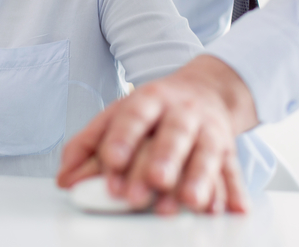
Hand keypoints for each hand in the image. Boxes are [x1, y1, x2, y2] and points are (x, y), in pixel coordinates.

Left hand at [56, 55, 258, 213]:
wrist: (207, 89)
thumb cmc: (155, 110)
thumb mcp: (118, 114)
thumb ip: (88, 144)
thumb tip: (65, 179)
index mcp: (150, 100)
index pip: (134, 116)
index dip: (123, 139)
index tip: (111, 162)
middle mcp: (182, 113)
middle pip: (173, 135)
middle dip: (161, 161)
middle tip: (146, 188)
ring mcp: (208, 131)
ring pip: (206, 154)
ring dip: (198, 179)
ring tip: (189, 201)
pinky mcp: (229, 153)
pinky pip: (233, 173)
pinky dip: (233, 192)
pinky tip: (232, 210)